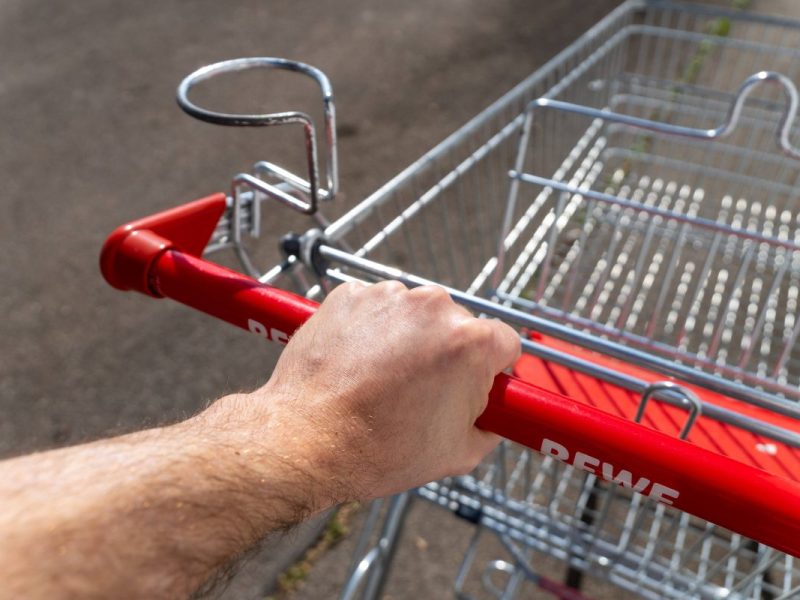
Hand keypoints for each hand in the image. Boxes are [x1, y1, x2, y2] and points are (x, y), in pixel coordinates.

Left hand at [219, 281, 520, 505]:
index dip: (492, 368)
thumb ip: (488, 425)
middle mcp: (434, 307)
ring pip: (414, 313)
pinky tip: (357, 362)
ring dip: (407, 337)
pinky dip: (370, 328)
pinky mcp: (350, 294)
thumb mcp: (457, 452)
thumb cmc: (379, 449)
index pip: (504, 342)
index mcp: (470, 342)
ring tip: (381, 378)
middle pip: (458, 325)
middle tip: (421, 389)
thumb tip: (491, 415)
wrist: (305, 438)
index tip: (475, 382)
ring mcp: (388, 296)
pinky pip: (374, 307)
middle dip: (447, 352)